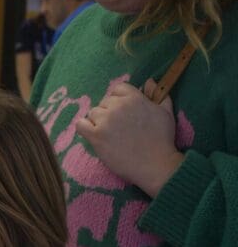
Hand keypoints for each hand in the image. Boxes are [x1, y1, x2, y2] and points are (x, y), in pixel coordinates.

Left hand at [76, 78, 184, 196]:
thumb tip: (150, 81)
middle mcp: (118, 106)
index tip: (125, 113)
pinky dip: (84, 128)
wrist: (155, 164)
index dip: (120, 100)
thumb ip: (157, 94)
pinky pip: (80, 125)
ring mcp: (105, 120)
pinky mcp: (96, 135)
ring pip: (93, 113)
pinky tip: (94, 135)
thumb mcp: (166, 112)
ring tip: (110, 134)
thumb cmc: (162, 139)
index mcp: (134, 98)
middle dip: (110, 112)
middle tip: (119, 128)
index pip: (118, 89)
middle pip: (104, 102)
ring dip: (98, 121)